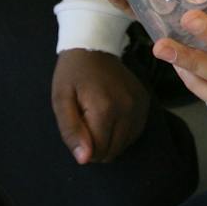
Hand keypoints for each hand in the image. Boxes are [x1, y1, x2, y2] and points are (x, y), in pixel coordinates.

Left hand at [52, 48, 152, 163]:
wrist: (94, 45)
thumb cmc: (72, 74)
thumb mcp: (61, 100)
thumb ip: (71, 131)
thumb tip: (84, 160)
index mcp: (104, 109)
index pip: (98, 151)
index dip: (83, 147)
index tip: (77, 128)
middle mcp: (128, 109)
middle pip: (113, 151)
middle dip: (96, 146)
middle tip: (85, 122)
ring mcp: (140, 105)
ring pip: (125, 145)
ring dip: (109, 139)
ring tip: (97, 117)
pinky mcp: (146, 102)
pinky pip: (134, 133)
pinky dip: (121, 132)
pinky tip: (110, 117)